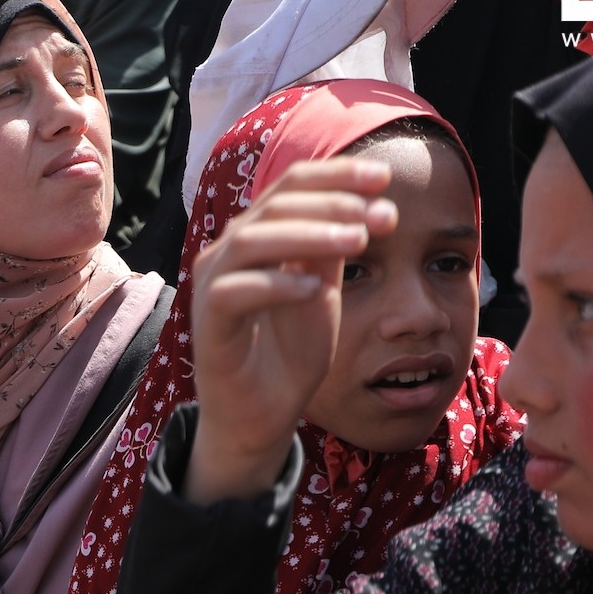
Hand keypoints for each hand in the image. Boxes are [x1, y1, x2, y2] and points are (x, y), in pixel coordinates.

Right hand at [184, 158, 395, 503]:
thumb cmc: (288, 354)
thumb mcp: (321, 291)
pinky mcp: (208, 324)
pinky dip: (276, 286)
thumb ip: (332, 251)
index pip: (292, 185)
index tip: (384, 179)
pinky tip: (314, 289)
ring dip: (309, 234)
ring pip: (252, 240)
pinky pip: (234, 293)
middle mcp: (228, 253)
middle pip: (275, 205)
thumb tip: (369, 205)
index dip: (337, 176)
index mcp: (256, 237)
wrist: (261, 417)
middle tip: (378, 216)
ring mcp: (212, 286)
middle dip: (332, 204)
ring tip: (357, 242)